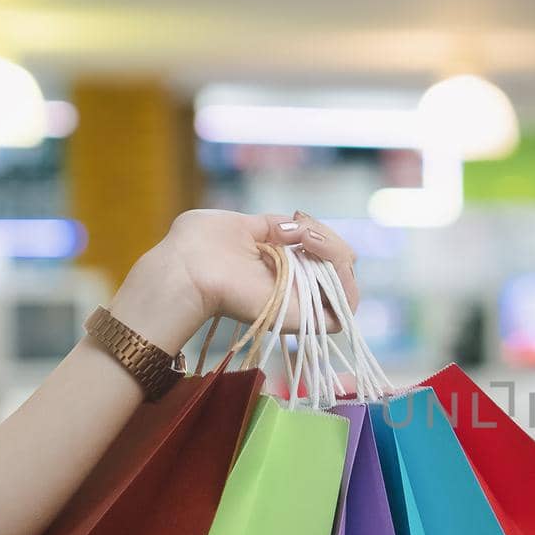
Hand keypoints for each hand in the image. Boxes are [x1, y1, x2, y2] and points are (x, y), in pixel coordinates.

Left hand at [108, 210, 358, 352]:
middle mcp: (294, 287)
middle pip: (340, 267)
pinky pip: (346, 306)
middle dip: (331, 239)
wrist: (187, 269)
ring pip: (346, 284)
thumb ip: (273, 226)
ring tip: (310, 238)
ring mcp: (302, 303)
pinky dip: (342, 274)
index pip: (322, 255)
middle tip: (305, 229)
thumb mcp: (241, 223)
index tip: (299, 217)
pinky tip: (313, 248)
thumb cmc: (200, 245)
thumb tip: (300, 227)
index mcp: (279, 267)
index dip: (320, 232)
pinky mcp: (305, 317)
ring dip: (337, 252)